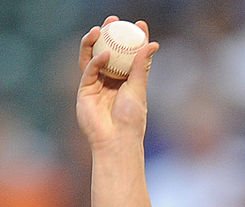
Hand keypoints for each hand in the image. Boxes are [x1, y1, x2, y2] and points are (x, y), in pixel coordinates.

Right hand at [76, 16, 159, 149]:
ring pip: (93, 57)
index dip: (133, 39)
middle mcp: (111, 80)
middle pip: (108, 51)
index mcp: (127, 80)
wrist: (116, 139)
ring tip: (101, 29)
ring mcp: (96, 84)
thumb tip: (151, 44)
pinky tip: (106, 53)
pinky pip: (89, 70)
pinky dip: (96, 60)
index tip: (139, 24)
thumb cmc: (131, 119)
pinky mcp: (84, 89)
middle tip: (114, 19)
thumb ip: (141, 66)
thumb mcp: (138, 88)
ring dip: (95, 42)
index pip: (130, 55)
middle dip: (109, 34)